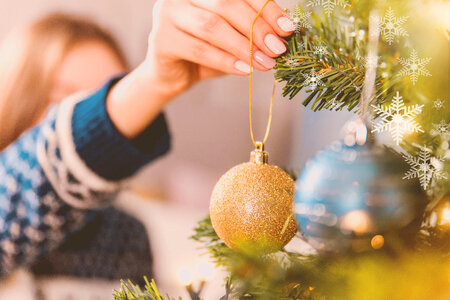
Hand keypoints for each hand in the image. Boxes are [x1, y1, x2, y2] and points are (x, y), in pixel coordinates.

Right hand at [107, 0, 293, 138]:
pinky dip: (225, 61)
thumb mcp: (233, 37)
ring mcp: (168, 13)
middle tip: (277, 49)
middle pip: (225, 3)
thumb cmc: (207, 52)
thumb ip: (253, 29)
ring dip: (243, 46)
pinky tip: (245, 69)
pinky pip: (199, 49)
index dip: (266, 8)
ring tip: (265, 63)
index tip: (288, 29)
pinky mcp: (161, 39)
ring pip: (212, 26)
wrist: (174, 75)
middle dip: (256, 27)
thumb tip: (286, 31)